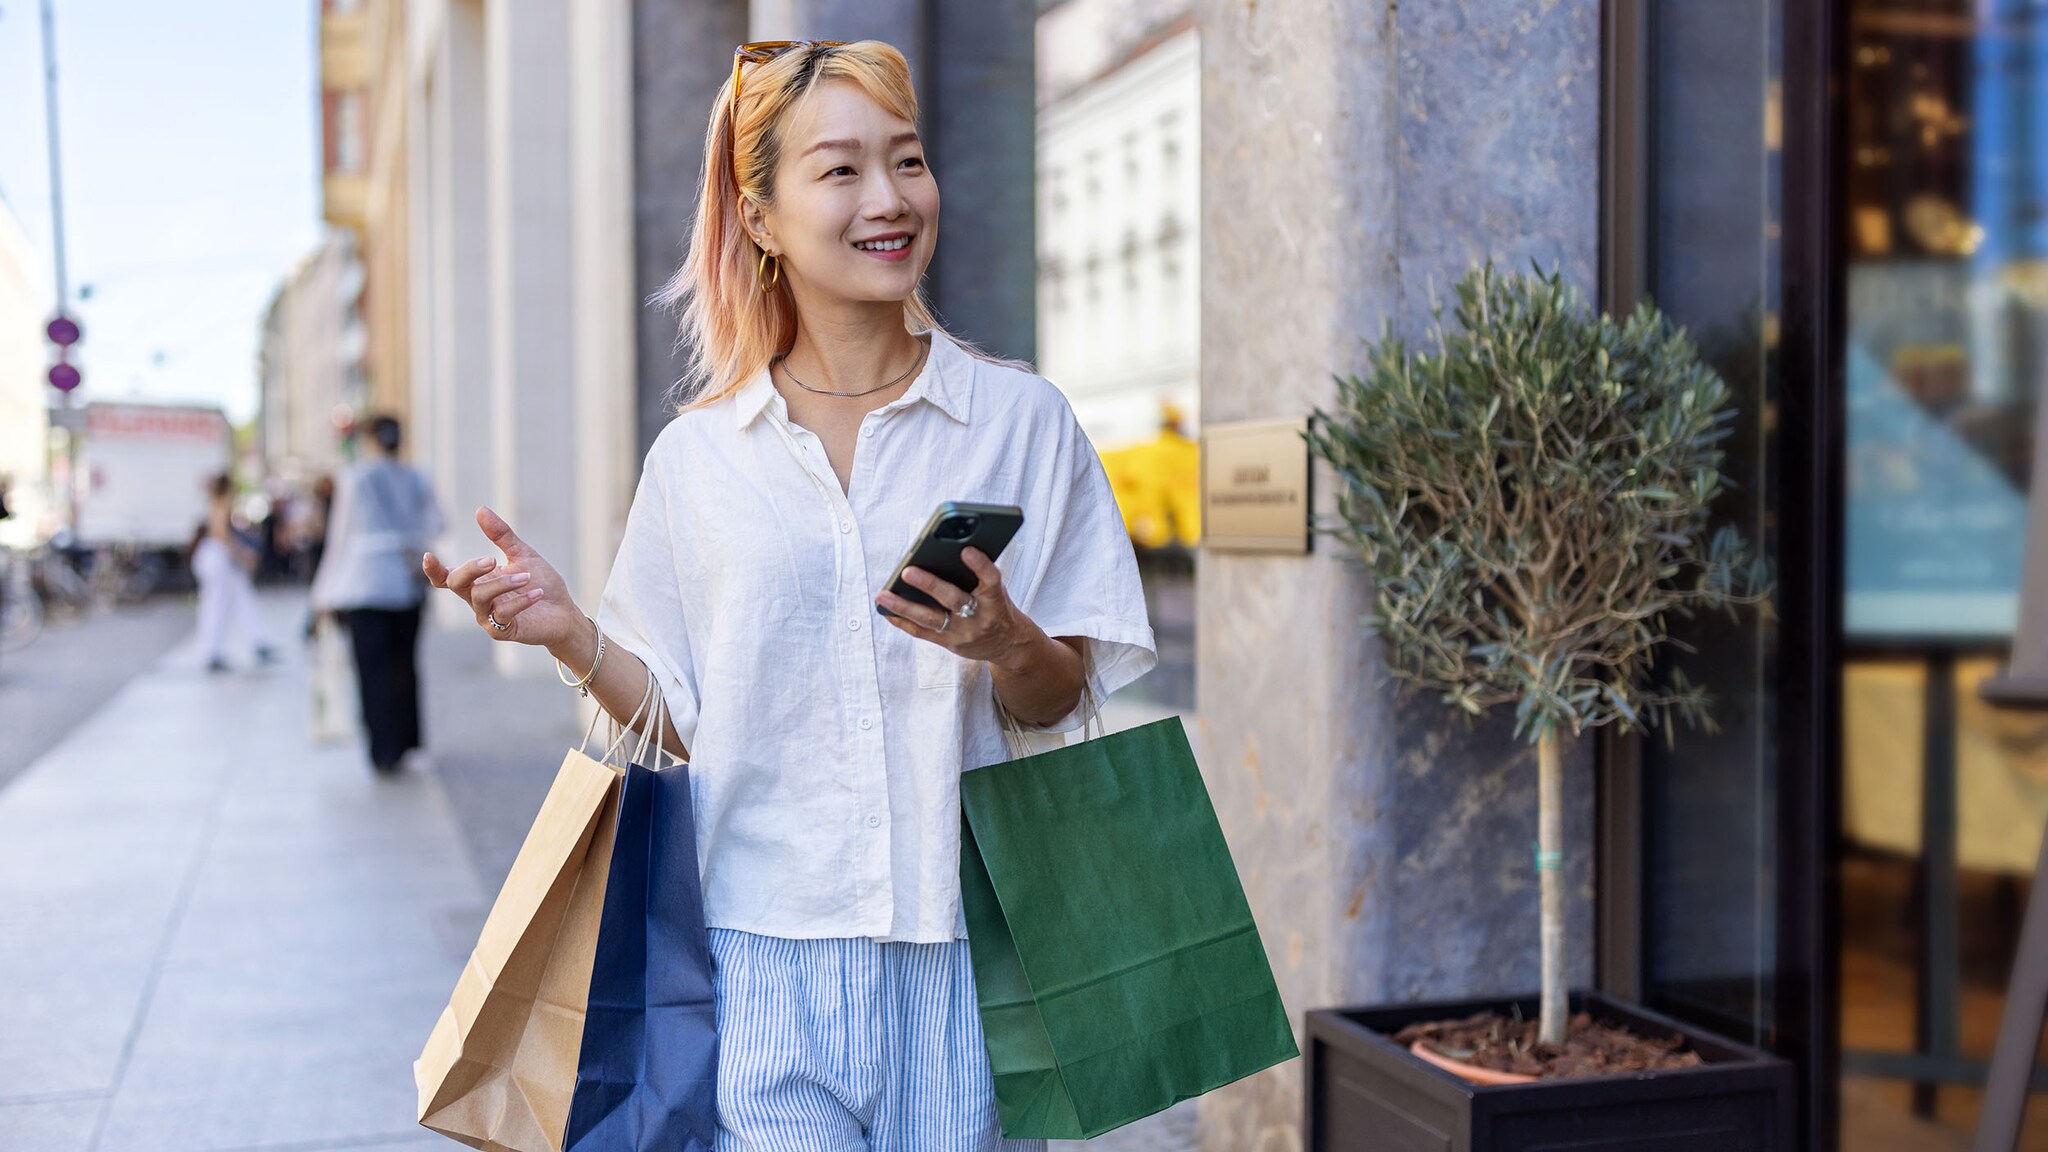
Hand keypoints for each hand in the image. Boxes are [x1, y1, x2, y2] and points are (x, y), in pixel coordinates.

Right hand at [422, 506, 581, 648]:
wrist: (564, 611)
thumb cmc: (541, 583)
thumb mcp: (522, 555)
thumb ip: (501, 535)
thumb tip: (480, 509)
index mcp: (478, 580)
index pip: (447, 578)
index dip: (433, 570)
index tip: (428, 556)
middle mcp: (477, 599)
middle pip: (457, 583)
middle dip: (471, 569)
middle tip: (492, 559)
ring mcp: (488, 616)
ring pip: (480, 597)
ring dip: (503, 584)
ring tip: (527, 577)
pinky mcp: (503, 631)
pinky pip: (502, 615)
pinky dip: (520, 601)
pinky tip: (537, 593)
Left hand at [876, 548, 1037, 670]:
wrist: (1009, 644)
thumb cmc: (998, 606)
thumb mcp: (996, 590)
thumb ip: (977, 576)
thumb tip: (945, 553)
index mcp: (996, 599)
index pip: (991, 579)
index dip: (980, 565)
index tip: (967, 550)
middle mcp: (981, 617)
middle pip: (954, 600)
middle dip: (930, 585)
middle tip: (907, 571)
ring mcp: (964, 633)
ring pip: (931, 619)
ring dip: (904, 606)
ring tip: (883, 595)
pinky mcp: (950, 645)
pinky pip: (923, 633)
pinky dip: (903, 622)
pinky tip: (887, 611)